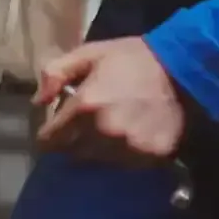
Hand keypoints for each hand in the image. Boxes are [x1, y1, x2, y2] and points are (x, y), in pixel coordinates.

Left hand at [32, 36, 186, 166]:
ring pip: (99, 160)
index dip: (49, 134)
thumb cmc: (130, 58)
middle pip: (73, 152)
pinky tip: (130, 133)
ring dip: (98, 147)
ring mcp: (128, 147)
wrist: (180, 67)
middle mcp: (104, 132)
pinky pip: (125, 164)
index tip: (55, 127)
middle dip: (73, 139)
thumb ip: (56, 73)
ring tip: (109, 127)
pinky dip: (123, 153)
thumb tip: (38, 100)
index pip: (50, 139)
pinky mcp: (150, 157)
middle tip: (85, 122)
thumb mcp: (89, 54)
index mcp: (84, 106)